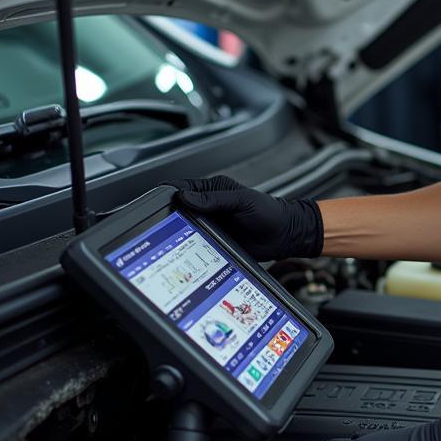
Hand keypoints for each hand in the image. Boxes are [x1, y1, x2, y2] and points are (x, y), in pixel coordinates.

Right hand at [166, 175, 322, 261]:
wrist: (285, 236)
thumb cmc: (270, 213)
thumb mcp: (242, 202)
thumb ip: (215, 199)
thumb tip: (186, 197)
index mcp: (213, 191)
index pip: (182, 188)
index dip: (167, 194)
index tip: (155, 203)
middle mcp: (208, 207)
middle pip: (178, 210)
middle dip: (168, 216)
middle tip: (158, 227)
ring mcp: (209, 225)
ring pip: (184, 228)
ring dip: (176, 234)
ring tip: (166, 241)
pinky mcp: (213, 241)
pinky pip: (195, 244)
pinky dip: (187, 248)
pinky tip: (182, 253)